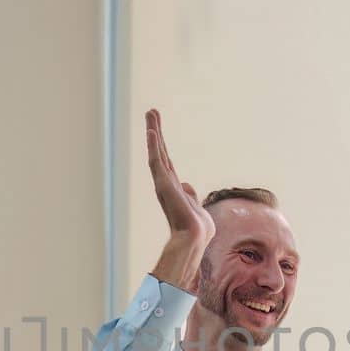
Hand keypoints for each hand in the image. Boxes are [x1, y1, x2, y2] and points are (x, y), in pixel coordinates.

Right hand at [146, 109, 214, 291]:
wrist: (194, 238)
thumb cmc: (198, 229)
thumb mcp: (196, 206)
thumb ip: (190, 195)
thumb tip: (187, 185)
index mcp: (174, 187)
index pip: (167, 161)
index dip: (162, 145)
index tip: (157, 129)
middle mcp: (166, 182)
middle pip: (160, 151)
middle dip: (155, 131)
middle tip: (151, 111)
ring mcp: (163, 182)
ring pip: (157, 152)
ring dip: (154, 131)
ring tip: (151, 112)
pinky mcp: (163, 183)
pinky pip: (157, 160)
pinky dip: (154, 145)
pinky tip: (152, 130)